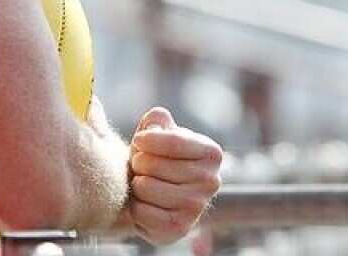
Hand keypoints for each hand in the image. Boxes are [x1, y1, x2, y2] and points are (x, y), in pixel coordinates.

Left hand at [126, 107, 222, 245]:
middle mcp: (211, 180)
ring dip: (136, 186)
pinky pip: (141, 212)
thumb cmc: (159, 160)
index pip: (172, 141)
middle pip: (153, 165)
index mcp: (211, 153)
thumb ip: (157, 120)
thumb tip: (157, 119)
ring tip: (145, 184)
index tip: (139, 141)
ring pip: (145, 187)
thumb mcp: (160, 134)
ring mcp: (197, 206)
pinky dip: (136, 207)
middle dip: (139, 163)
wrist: (161, 199)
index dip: (147, 139)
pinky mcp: (179, 228)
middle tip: (143, 167)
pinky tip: (146, 204)